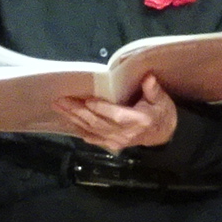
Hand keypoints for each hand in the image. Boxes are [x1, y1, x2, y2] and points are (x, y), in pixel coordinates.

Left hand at [53, 73, 178, 153]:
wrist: (163, 135)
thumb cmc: (161, 113)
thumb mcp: (161, 100)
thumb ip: (153, 89)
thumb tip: (148, 77)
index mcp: (138, 120)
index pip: (116, 115)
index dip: (101, 108)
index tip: (86, 100)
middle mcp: (125, 133)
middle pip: (98, 122)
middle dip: (78, 111)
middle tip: (61, 100)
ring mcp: (117, 141)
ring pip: (92, 130)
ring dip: (73, 118)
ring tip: (58, 107)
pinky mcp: (112, 145)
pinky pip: (93, 138)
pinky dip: (80, 130)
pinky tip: (68, 122)